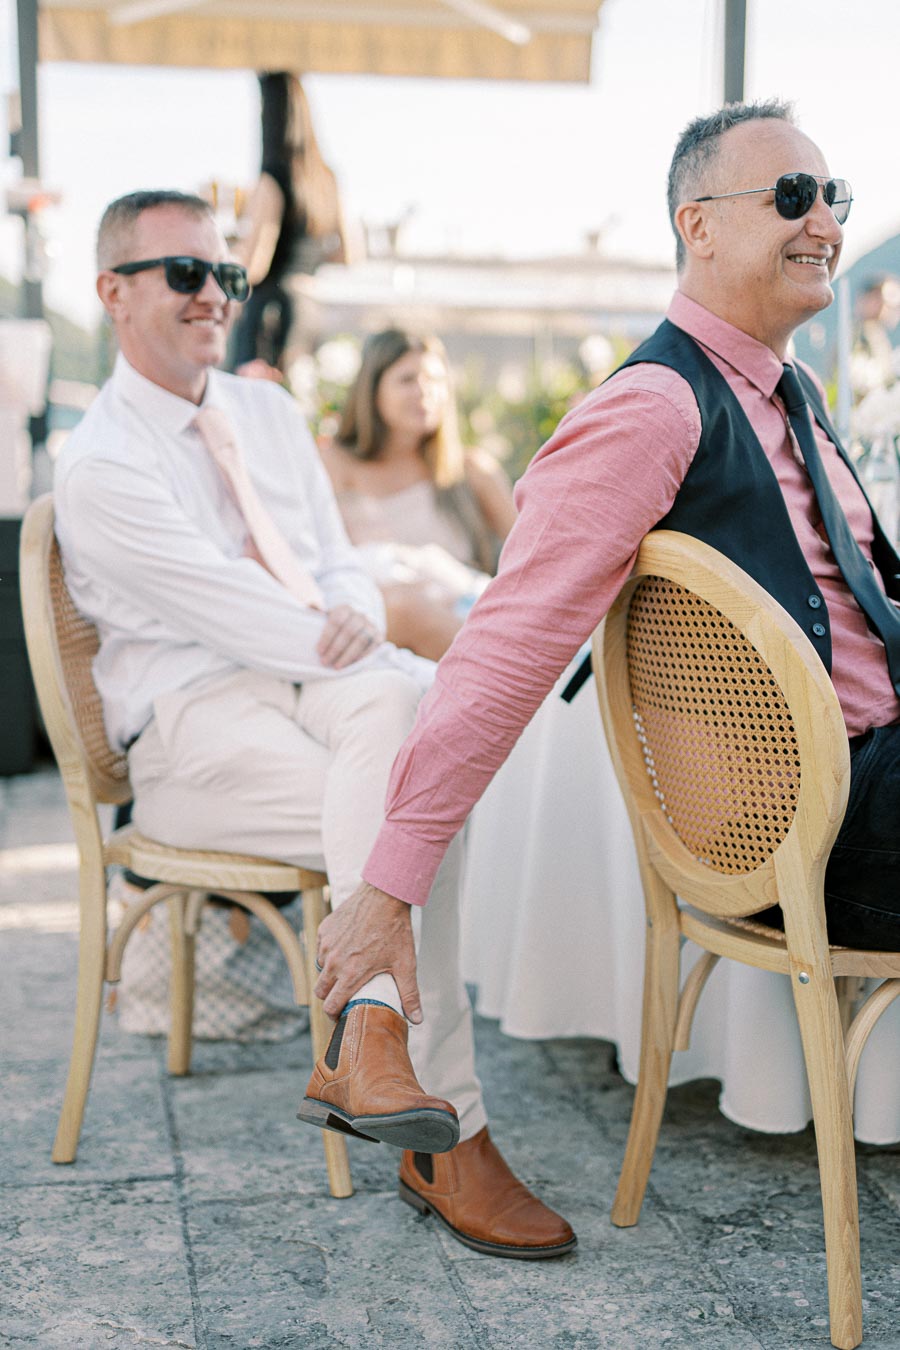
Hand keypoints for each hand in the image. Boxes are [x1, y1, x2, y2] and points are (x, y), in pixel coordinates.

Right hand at [314, 882, 421, 1022]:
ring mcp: (327, 944)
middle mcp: (333, 961)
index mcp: (351, 974)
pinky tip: (346, 949)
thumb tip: (417, 1019)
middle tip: (344, 995)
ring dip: (330, 974)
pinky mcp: (324, 930)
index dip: (335, 1015)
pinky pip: (321, 949)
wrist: (385, 895)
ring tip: (347, 970)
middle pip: (321, 991)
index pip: (331, 1006)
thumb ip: (409, 994)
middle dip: (330, 997)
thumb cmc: (395, 930)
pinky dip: (329, 953)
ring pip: (320, 969)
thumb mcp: (405, 964)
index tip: (342, 1015)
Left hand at [317, 605, 382, 668]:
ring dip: (348, 655)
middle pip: (349, 632)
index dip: (327, 637)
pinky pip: (373, 647)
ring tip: (337, 666)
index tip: (319, 651)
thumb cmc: (338, 622)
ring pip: (361, 640)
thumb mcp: (328, 615)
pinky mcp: (379, 636)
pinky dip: (363, 656)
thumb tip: (311, 606)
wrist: (359, 619)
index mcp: (345, 608)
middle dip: (336, 649)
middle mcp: (360, 615)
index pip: (336, 621)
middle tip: (325, 662)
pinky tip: (353, 664)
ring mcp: (371, 625)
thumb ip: (319, 612)